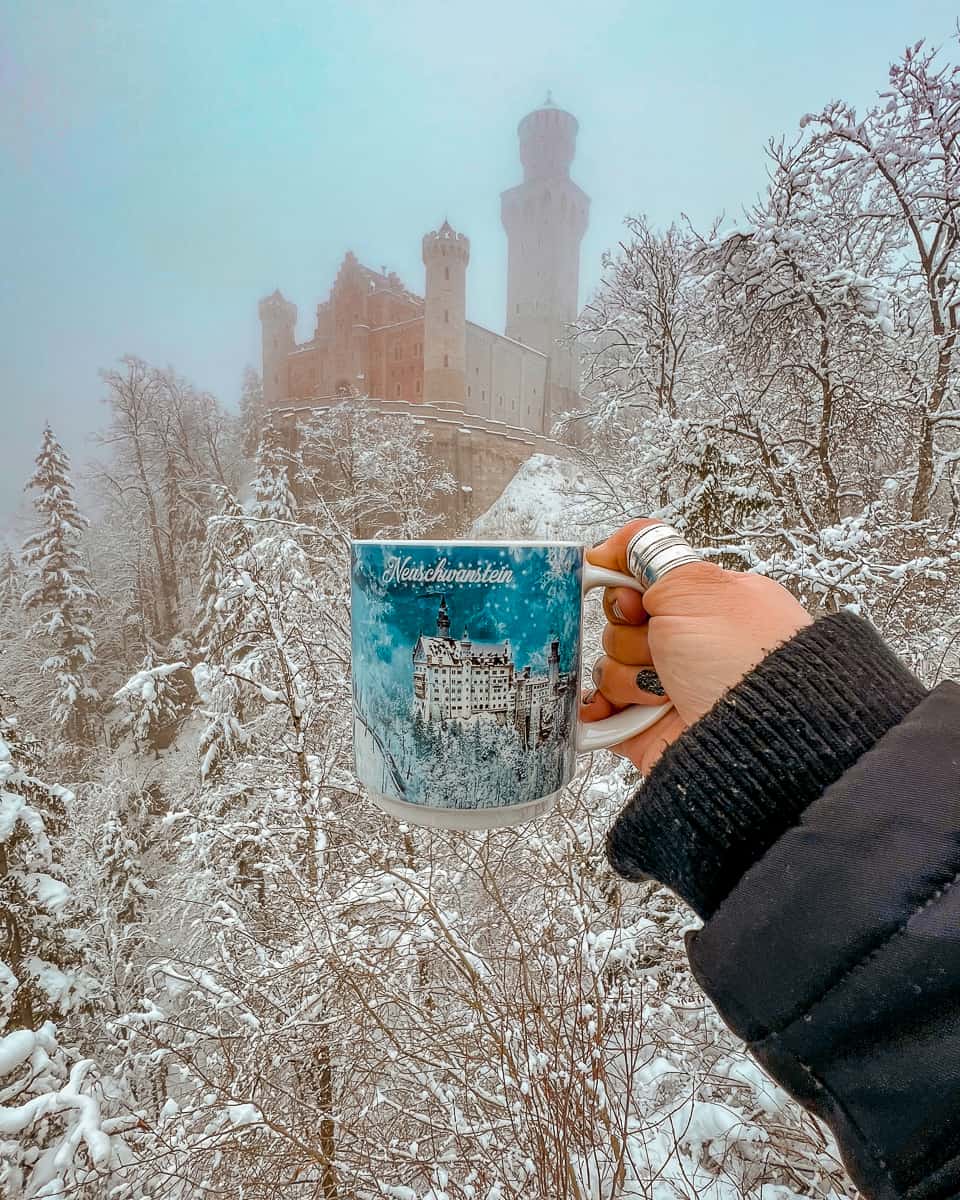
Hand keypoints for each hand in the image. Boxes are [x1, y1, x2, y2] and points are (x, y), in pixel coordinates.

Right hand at [581, 518, 812, 773]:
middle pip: (620, 625)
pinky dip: (602, 713)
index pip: (640, 582)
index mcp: (705, 606)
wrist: (760, 740)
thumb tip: (612, 546)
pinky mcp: (646, 729)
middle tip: (662, 650)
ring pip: (609, 667)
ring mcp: (666, 688)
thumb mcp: (698, 586)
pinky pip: (603, 713)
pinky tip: (615, 711)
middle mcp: (686, 646)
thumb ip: (652, 555)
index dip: (627, 589)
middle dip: (632, 638)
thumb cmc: (746, 660)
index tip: (637, 601)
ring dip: (627, 678)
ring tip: (663, 693)